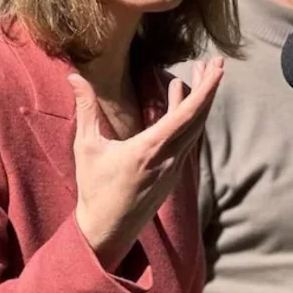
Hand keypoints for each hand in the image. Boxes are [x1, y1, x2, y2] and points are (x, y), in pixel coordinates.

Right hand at [69, 58, 223, 267]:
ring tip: (201, 74)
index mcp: (150, 150)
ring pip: (195, 129)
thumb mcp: (87, 147)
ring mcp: (174, 168)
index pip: (186, 115)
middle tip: (216, 62)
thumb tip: (74, 75)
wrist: (106, 230)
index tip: (218, 70)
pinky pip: (187, 139)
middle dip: (209, 88)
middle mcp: (169, 158)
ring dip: (199, 101)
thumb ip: (86, 109)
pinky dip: (188, 117)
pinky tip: (182, 101)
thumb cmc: (94, 189)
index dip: (205, 91)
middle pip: (198, 118)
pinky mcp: (173, 174)